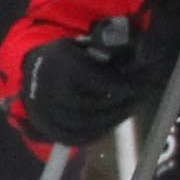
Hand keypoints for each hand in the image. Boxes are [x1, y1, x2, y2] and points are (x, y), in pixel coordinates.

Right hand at [13, 12, 165, 153]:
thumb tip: (143, 59)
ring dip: (111, 120)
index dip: (125, 86)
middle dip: (119, 104)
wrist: (36, 67)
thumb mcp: (92, 42)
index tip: (142, 88)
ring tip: (126, 110)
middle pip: (91, 104)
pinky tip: (110, 124)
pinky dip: (95, 134)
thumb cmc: (72, 56)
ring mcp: (43, 109)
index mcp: (64, 62)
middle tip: (137, 100)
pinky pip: (73, 138)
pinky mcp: (44, 126)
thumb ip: (115, 49)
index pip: (100, 79)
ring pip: (83, 124)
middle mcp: (49, 86)